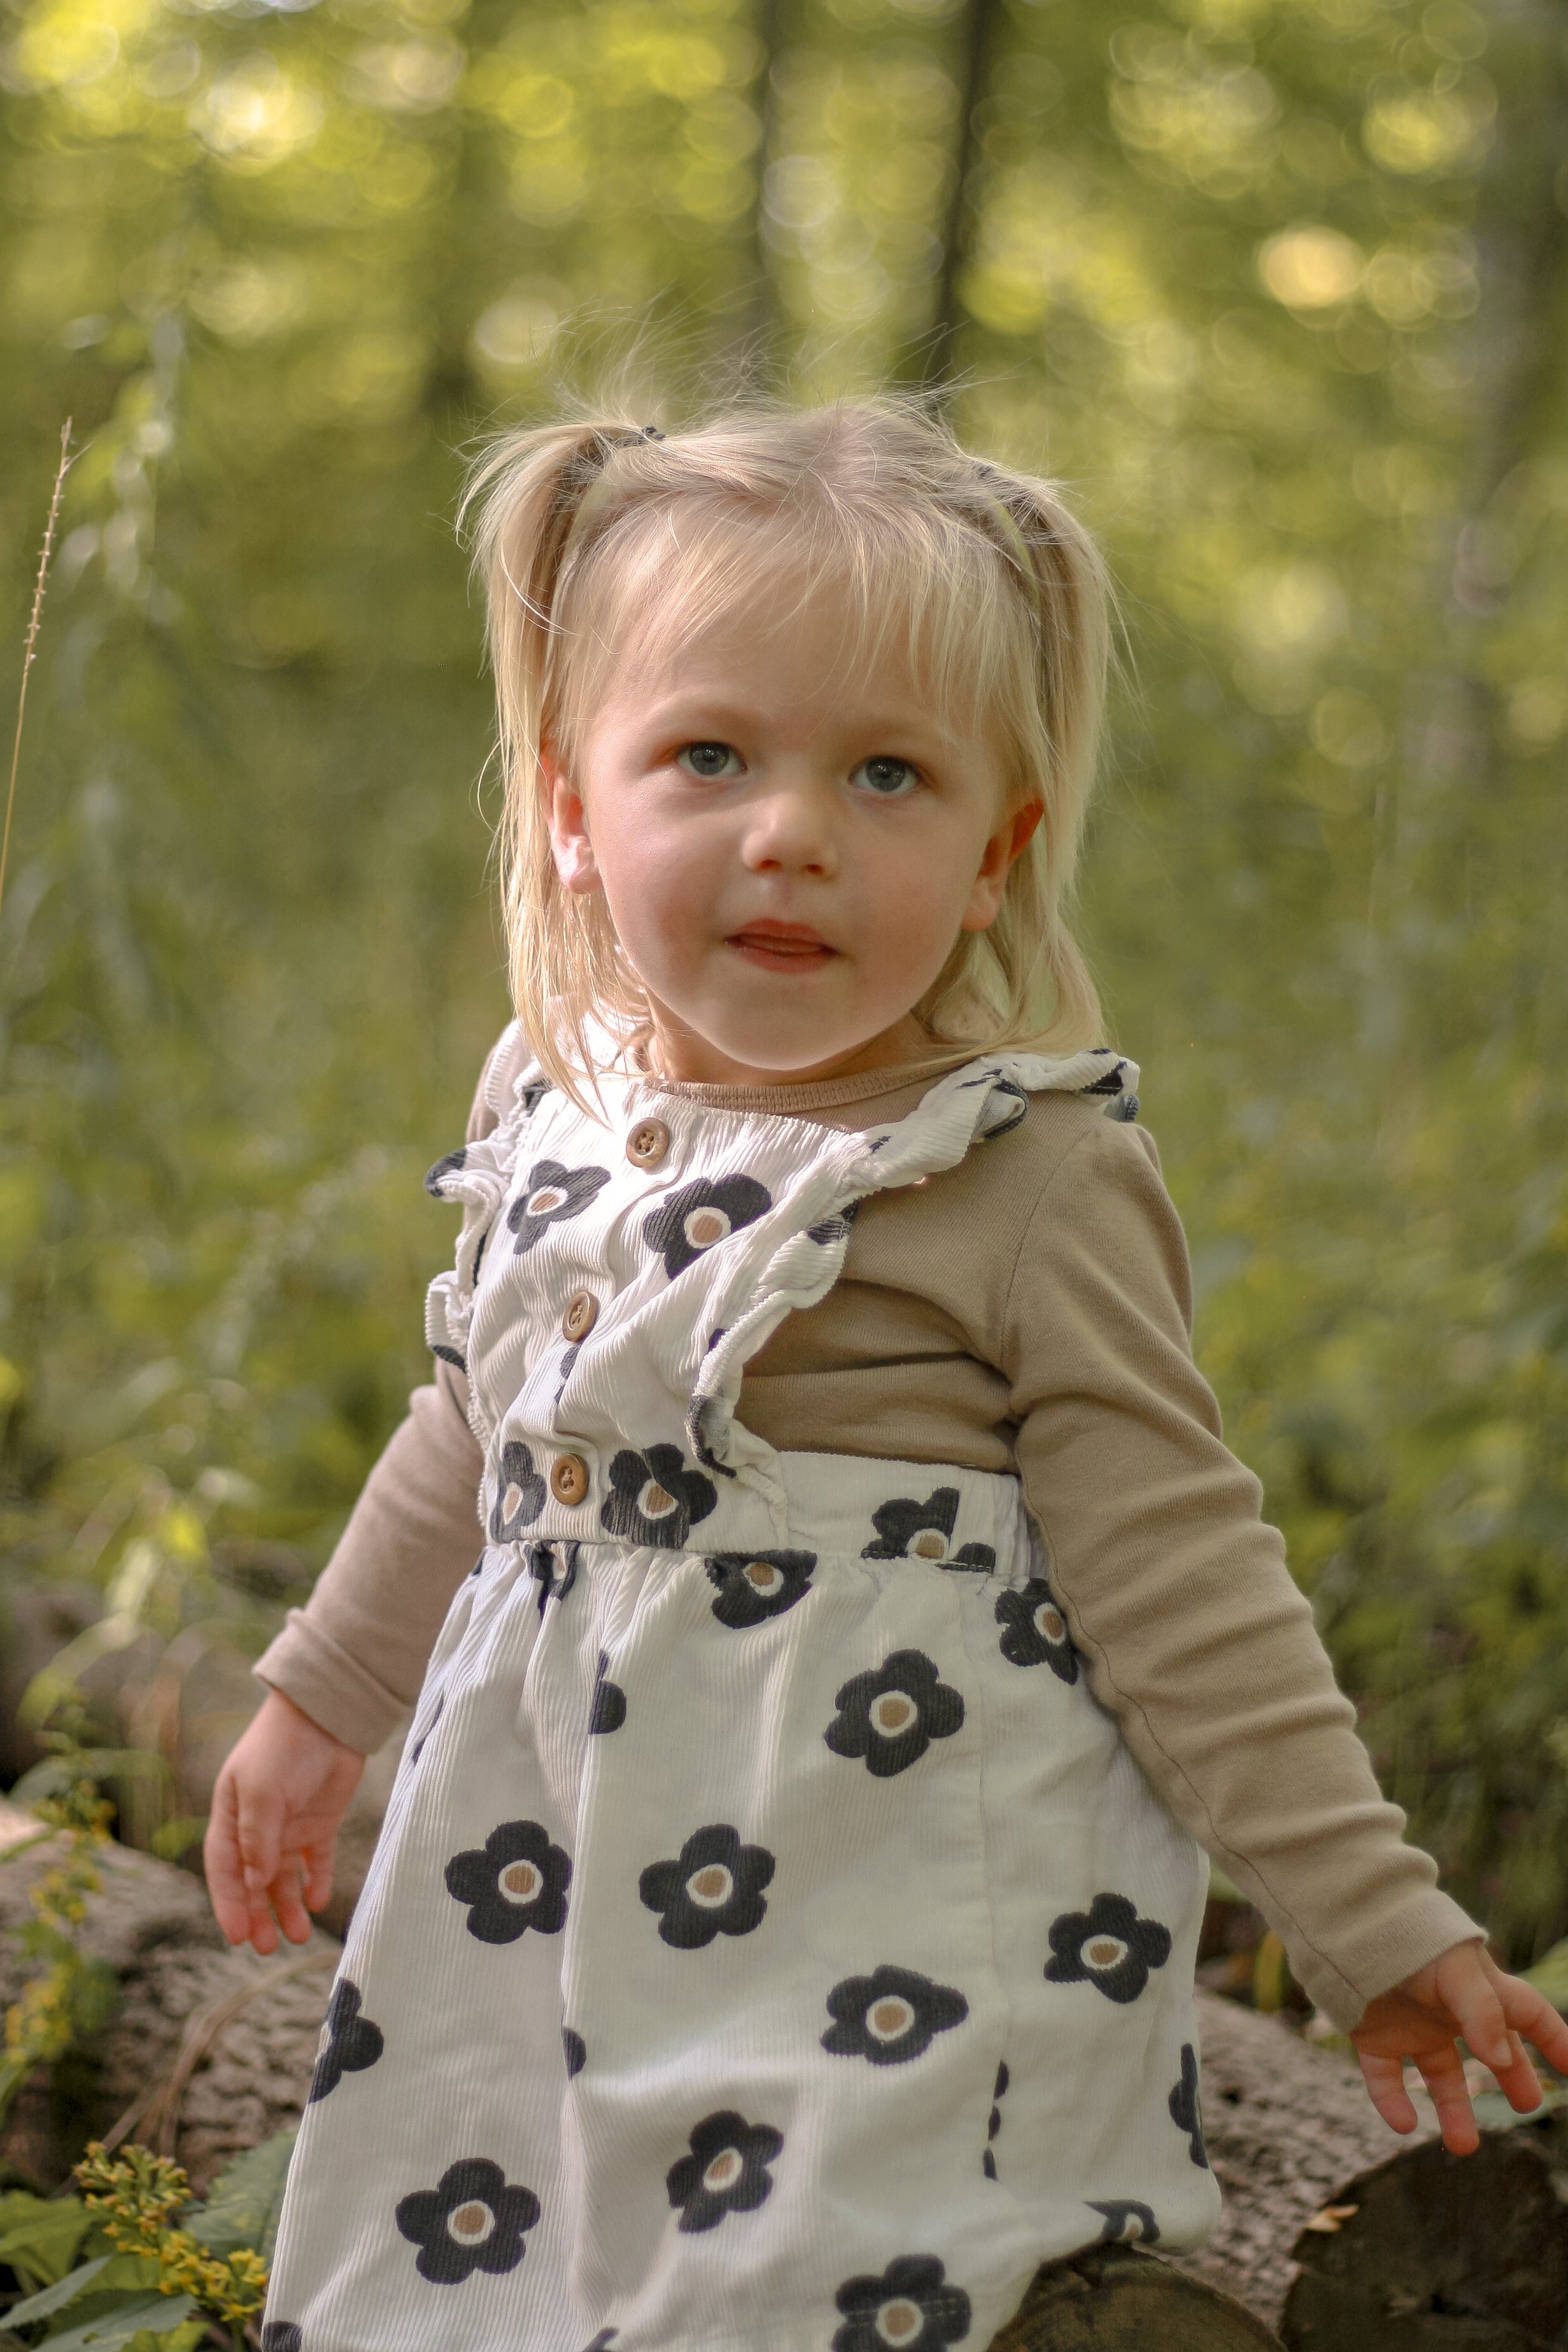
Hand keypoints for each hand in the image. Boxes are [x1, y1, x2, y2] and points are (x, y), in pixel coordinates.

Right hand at [204, 1688, 365, 1952]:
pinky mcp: (320, 1822)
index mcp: (231, 1816)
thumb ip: (258, 1838)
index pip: (223, 1869)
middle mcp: (257, 1827)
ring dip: (288, 1907)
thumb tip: (256, 1884)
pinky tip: (319, 1901)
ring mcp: (290, 1826)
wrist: (329, 1712)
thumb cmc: (283, 1745)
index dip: (228, 1904)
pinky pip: (315, 1861)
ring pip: (283, 1878)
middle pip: (253, 1882)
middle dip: (257, 1916)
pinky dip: (316, 1882)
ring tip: (299, 1936)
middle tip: (265, 1948)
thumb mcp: (261, 1790)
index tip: (236, 1937)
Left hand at [1352, 1939, 1567, 2154]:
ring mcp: (1412, 2024)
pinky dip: (1392, 2101)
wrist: (1346, 1924)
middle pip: (1491, 2049)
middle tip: (1525, 2106)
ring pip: (1440, 2075)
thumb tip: (1501, 2059)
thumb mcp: (1456, 1971)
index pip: (1528, 2014)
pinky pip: (1385, 2077)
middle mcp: (1448, 2010)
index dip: (1554, 2039)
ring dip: (1452, 2110)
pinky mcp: (1374, 2036)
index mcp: (1478, 1988)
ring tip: (1463, 2146)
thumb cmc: (1410, 1940)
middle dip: (1511, 2076)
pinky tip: (1403, 2124)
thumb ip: (1484, 2013)